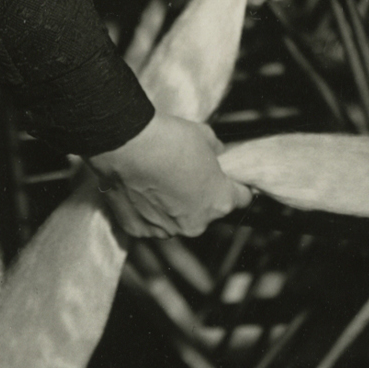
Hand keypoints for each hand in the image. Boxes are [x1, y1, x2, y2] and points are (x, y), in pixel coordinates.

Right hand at [89, 111, 252, 238]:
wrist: (128, 145)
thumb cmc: (170, 139)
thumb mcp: (205, 136)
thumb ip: (215, 152)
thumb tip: (216, 153)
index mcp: (219, 202)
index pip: (240, 199)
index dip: (234, 186)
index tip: (226, 180)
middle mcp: (195, 224)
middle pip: (205, 212)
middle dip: (198, 197)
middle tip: (184, 175)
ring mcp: (166, 231)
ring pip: (175, 220)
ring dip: (171, 206)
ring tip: (158, 180)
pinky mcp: (139, 231)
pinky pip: (149, 222)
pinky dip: (146, 210)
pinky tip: (141, 188)